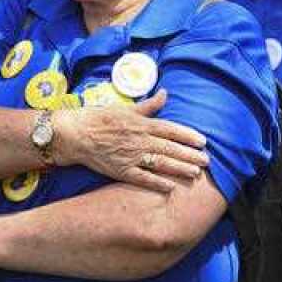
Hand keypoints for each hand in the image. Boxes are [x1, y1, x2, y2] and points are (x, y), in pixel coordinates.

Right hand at [53, 89, 209, 192]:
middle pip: (170, 148)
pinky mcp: (121, 170)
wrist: (75, 134)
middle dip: (190, 154)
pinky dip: (157, 183)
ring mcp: (131, 156)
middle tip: (206, 160)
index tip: (202, 141)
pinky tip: (170, 187)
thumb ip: (148, 105)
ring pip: (160, 163)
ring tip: (195, 173)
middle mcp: (139, 140)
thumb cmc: (99, 118)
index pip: (170, 129)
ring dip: (179, 168)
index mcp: (141, 123)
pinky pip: (142, 178)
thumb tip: (166, 93)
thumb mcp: (125, 108)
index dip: (188, 135)